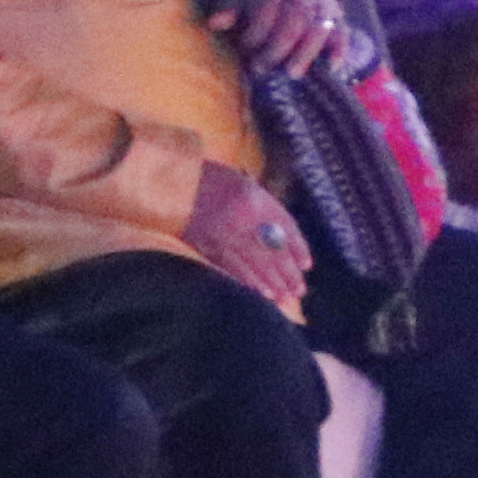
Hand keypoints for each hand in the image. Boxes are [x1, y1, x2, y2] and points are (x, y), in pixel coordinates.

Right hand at [184, 162, 316, 313]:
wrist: (170, 183)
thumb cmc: (211, 180)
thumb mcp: (244, 184)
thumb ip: (265, 209)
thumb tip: (286, 238)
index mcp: (253, 200)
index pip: (283, 229)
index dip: (297, 249)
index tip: (307, 266)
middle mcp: (240, 220)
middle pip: (270, 252)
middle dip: (286, 274)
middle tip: (298, 291)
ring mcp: (221, 235)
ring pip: (252, 264)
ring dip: (269, 283)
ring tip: (282, 297)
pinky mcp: (205, 246)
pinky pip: (230, 267)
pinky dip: (246, 280)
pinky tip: (257, 290)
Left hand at [221, 0, 354, 82]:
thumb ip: (228, 8)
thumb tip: (214, 24)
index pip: (267, 11)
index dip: (255, 32)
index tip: (243, 48)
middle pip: (294, 23)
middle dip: (276, 49)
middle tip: (259, 69)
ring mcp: (323, 5)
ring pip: (319, 30)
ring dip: (305, 53)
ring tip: (292, 74)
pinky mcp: (337, 16)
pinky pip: (343, 33)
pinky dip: (340, 50)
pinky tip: (332, 68)